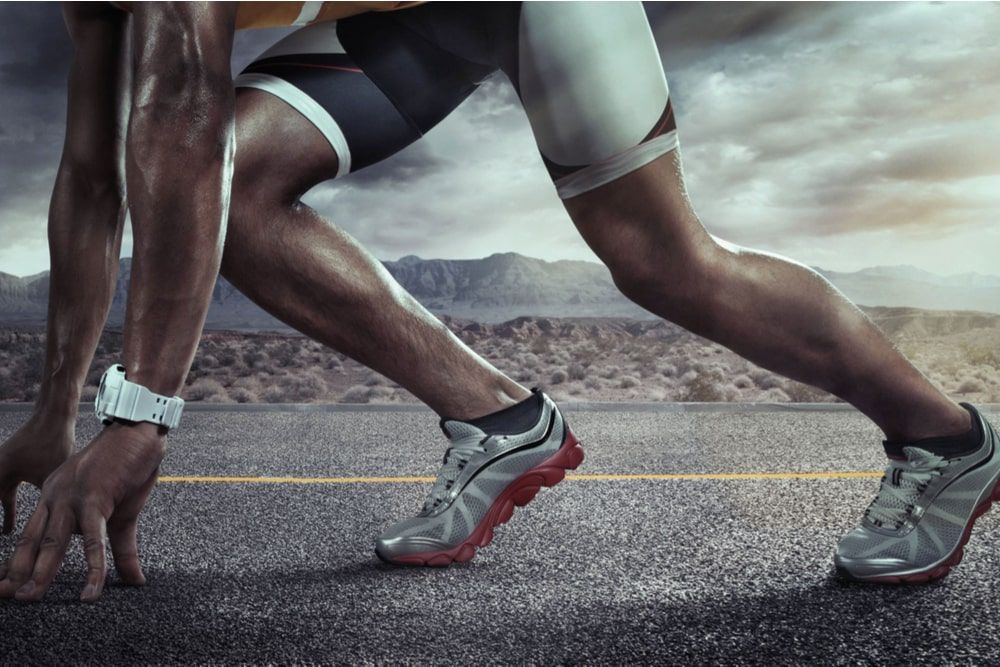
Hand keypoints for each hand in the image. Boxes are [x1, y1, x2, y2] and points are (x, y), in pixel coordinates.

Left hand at [0, 421, 164, 602]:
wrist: (139, 432)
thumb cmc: (130, 467)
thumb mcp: (123, 515)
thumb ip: (122, 549)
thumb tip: (135, 580)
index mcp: (55, 495)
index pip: (30, 534)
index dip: (17, 560)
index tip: (6, 583)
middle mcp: (57, 497)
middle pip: (32, 541)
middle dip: (17, 571)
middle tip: (7, 598)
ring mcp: (73, 498)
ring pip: (52, 542)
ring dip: (40, 573)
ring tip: (30, 597)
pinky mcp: (96, 500)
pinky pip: (92, 540)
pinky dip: (92, 568)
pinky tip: (89, 591)